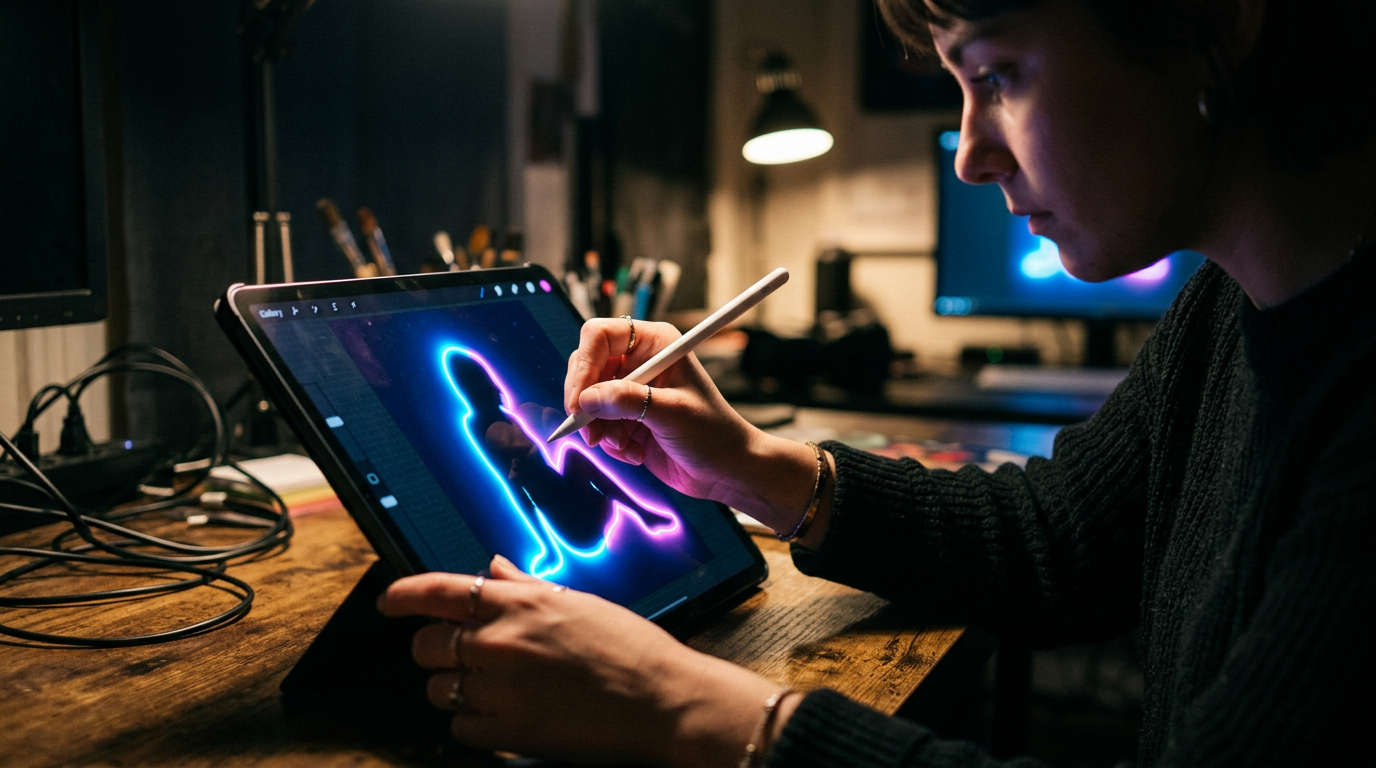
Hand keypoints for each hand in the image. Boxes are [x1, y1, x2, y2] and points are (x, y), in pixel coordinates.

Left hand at [378, 555, 782, 765]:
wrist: (663, 700)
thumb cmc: (630, 647)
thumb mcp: (578, 601)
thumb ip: (526, 585)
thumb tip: (492, 566)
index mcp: (522, 603)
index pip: (439, 591)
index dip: (402, 596)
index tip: (388, 603)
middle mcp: (504, 641)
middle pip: (429, 645)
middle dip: (437, 650)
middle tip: (462, 656)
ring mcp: (504, 689)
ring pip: (440, 689)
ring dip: (453, 689)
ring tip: (489, 689)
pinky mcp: (510, 732)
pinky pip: (460, 728)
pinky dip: (473, 723)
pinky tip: (502, 715)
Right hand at [564, 318, 815, 525]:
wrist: (726, 470)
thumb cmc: (712, 433)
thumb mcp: (671, 413)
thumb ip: (628, 402)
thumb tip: (586, 398)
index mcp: (655, 343)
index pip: (599, 336)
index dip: (584, 365)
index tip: (579, 400)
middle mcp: (640, 362)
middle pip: (587, 367)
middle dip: (585, 402)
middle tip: (590, 431)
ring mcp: (633, 390)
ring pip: (589, 400)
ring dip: (599, 427)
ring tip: (622, 445)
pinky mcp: (628, 417)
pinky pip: (599, 424)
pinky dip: (610, 442)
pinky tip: (634, 452)